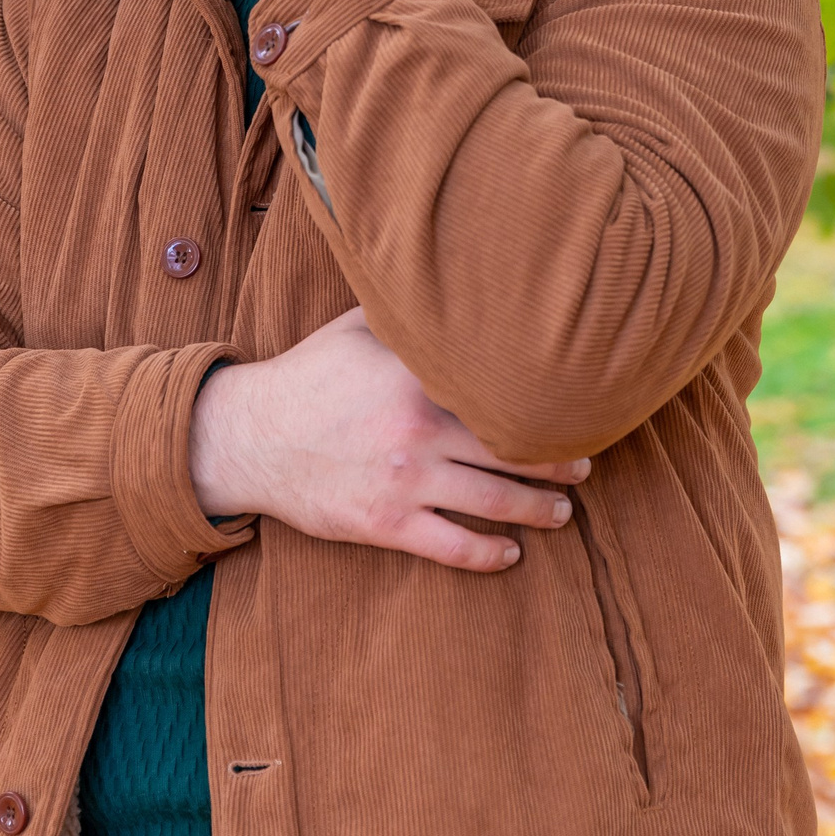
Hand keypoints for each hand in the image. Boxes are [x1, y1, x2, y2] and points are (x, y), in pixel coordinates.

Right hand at [190, 307, 589, 573]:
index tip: (577, 408)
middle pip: (513, 451)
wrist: (249, 438)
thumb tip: (454, 281)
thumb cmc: (308, 377)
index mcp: (417, 376)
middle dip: (559, 464)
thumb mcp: (355, 329)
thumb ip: (408, 317)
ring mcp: (405, 480)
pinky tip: (511, 554)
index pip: (500, 391)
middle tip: (585, 467)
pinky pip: (453, 546)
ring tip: (563, 512)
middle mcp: (420, 428)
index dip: (546, 403)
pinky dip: (490, 555)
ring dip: (539, 510)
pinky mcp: (385, 524)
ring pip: (495, 502)